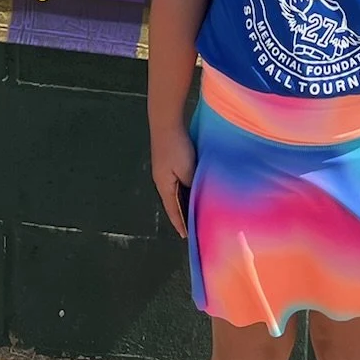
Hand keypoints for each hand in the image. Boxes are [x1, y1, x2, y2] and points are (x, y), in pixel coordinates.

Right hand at [151, 121, 196, 238]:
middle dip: (182, 214)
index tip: (186, 236)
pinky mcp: (168, 162)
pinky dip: (185, 189)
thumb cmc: (177, 147)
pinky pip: (178, 182)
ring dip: (184, 201)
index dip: (180, 223)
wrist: (167, 123)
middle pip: (173, 203)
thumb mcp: (187, 170)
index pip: (173, 210)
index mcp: (164, 186)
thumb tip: (197, 195)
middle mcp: (162, 181)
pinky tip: (193, 188)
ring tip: (194, 211)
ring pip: (176, 192)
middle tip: (193, 226)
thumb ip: (192, 184)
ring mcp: (164, 172)